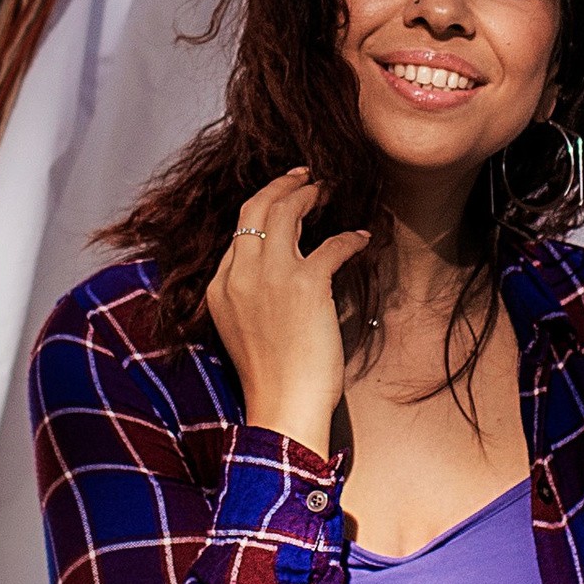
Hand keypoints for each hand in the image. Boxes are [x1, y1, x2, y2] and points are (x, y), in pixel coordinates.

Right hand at [203, 168, 370, 457]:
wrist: (281, 407)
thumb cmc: (271, 378)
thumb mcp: (242, 330)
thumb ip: (250, 297)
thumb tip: (279, 276)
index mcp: (220, 287)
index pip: (238, 233)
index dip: (263, 210)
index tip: (284, 201)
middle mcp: (239, 275)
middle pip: (255, 209)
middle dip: (281, 185)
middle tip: (305, 176)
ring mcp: (270, 277)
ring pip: (284, 211)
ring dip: (308, 194)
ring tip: (326, 188)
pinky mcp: (305, 285)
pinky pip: (332, 244)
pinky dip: (351, 238)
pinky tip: (362, 239)